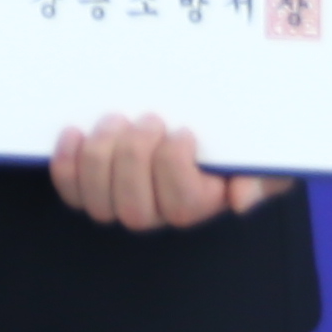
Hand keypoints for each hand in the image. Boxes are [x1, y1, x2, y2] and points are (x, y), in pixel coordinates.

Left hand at [51, 113, 287, 232]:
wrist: (208, 121)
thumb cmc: (239, 140)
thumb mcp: (266, 155)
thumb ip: (264, 177)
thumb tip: (240, 199)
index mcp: (202, 203)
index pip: (181, 205)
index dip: (174, 168)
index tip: (183, 131)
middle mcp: (160, 211)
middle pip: (135, 210)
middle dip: (134, 159)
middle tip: (148, 119)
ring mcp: (124, 201)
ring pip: (100, 204)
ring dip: (100, 158)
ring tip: (115, 120)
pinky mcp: (94, 187)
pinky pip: (73, 193)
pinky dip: (66, 166)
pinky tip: (74, 133)